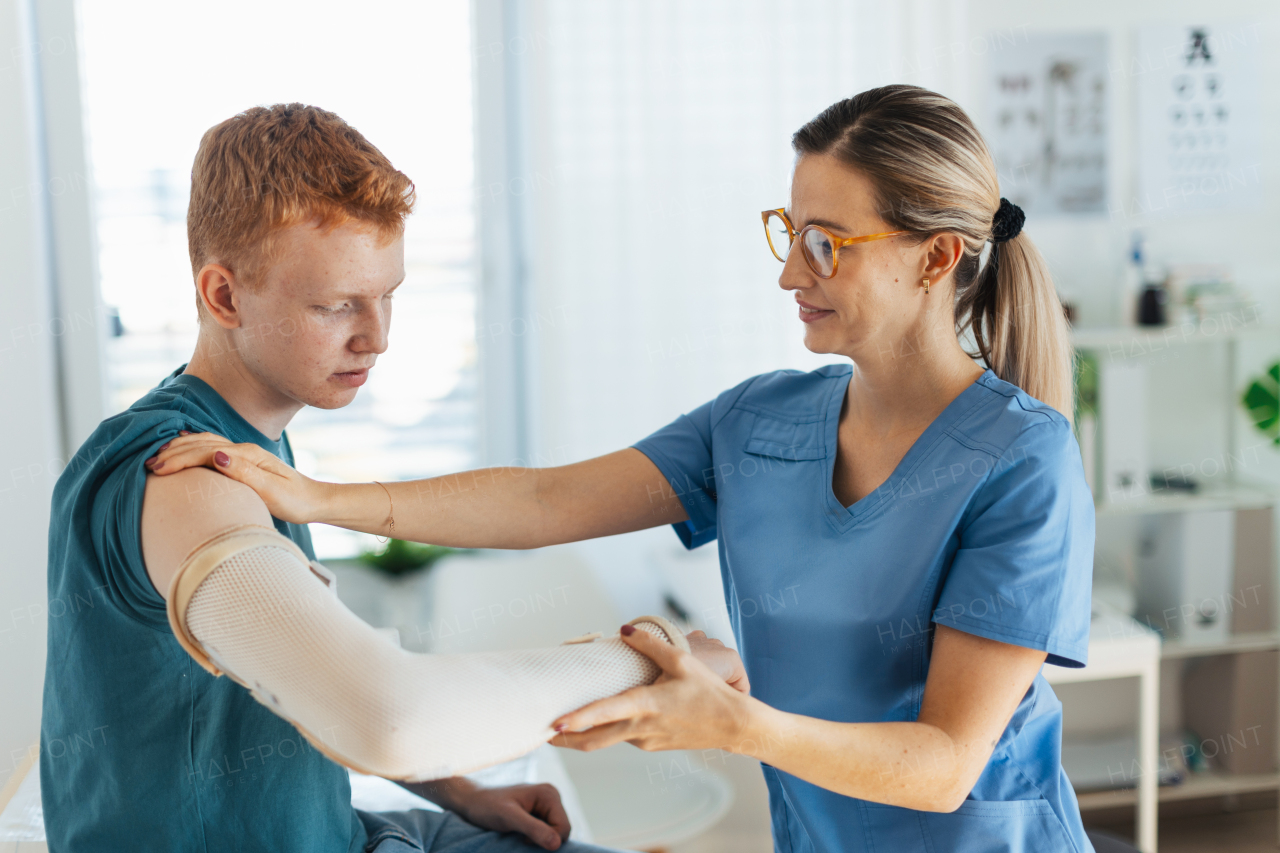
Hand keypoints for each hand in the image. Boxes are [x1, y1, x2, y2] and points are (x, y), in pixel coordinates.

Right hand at [147, 432, 323, 523]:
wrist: (313, 500)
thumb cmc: (294, 500)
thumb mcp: (271, 491)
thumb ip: (244, 473)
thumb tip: (216, 455)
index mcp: (248, 456)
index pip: (205, 452)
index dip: (179, 459)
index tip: (156, 469)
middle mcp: (244, 450)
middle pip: (201, 444)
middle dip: (173, 452)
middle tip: (148, 464)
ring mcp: (244, 454)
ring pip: (205, 443)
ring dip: (180, 447)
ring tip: (157, 456)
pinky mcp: (244, 462)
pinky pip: (212, 448)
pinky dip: (193, 446)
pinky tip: (184, 447)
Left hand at [409, 779, 570, 850]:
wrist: (471, 801)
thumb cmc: (487, 806)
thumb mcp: (509, 818)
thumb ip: (533, 829)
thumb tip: (557, 844)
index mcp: (548, 794)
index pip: (564, 828)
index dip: (549, 840)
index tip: (524, 839)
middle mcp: (551, 796)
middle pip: (562, 831)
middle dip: (544, 839)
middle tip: (521, 837)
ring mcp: (545, 804)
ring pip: (554, 833)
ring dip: (539, 839)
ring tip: (519, 834)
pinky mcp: (538, 812)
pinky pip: (546, 831)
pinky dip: (535, 837)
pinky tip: (520, 834)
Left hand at [552, 623, 753, 753]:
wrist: (734, 726)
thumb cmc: (710, 693)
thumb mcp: (682, 661)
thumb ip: (650, 644)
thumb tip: (623, 628)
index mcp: (646, 706)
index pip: (604, 715)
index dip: (577, 721)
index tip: (554, 725)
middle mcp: (641, 729)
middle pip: (593, 741)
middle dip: (564, 740)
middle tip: (539, 732)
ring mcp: (645, 741)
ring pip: (605, 741)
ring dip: (582, 736)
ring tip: (560, 725)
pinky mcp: (651, 745)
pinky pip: (621, 738)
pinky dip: (604, 733)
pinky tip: (598, 720)